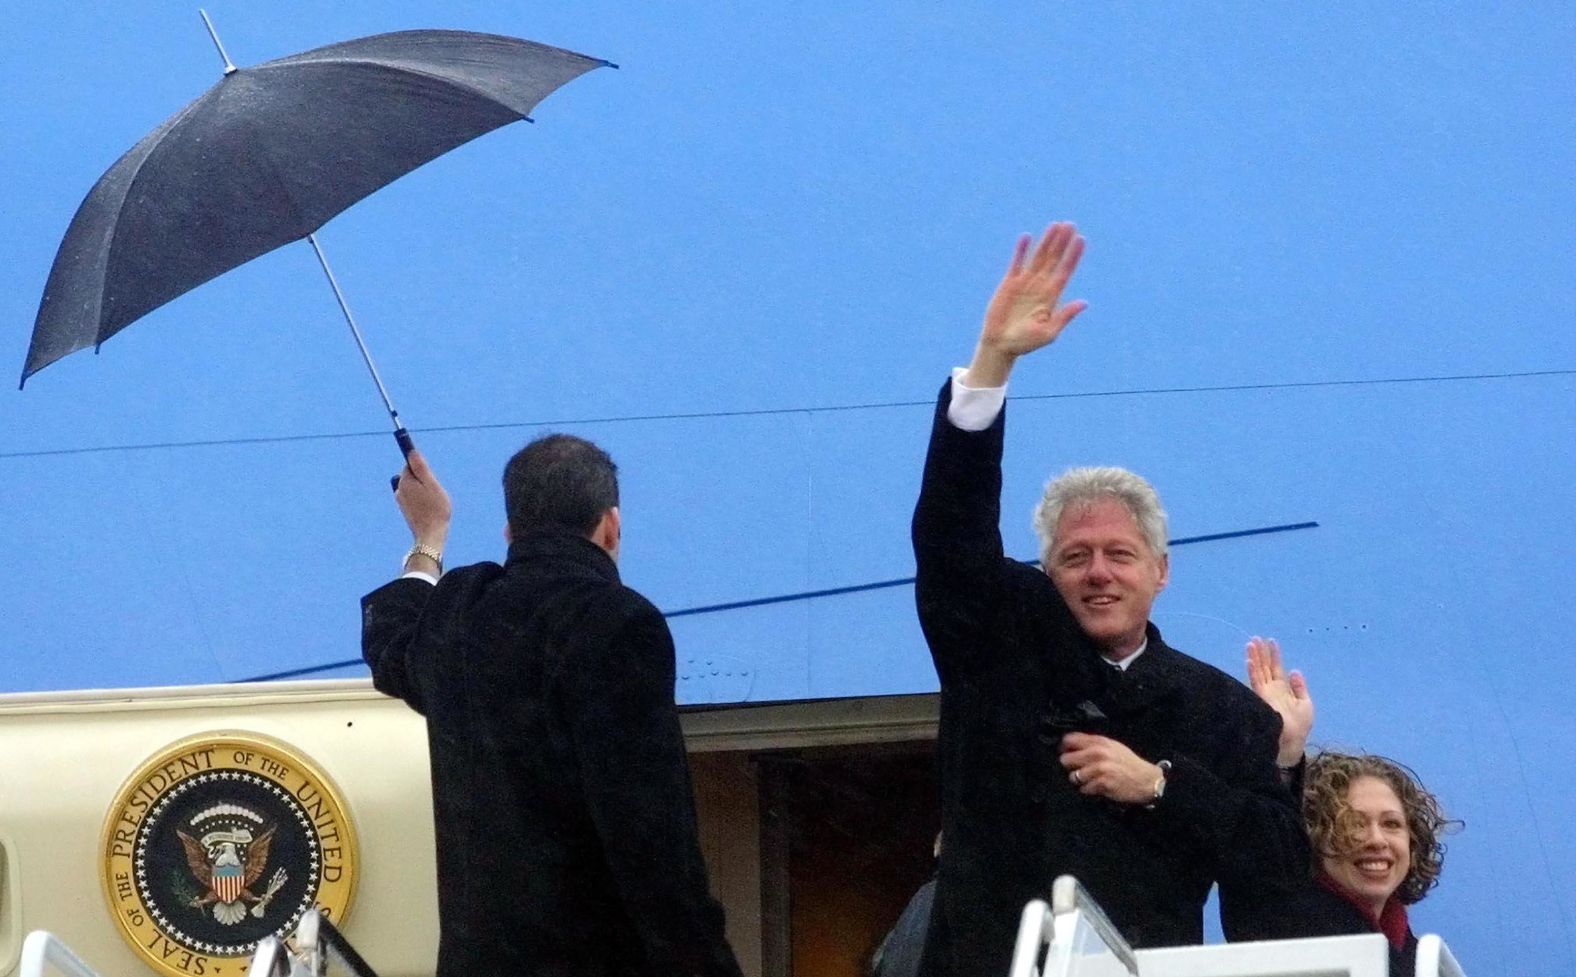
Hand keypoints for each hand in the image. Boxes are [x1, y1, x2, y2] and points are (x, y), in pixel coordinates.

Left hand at [394, 448, 451, 552]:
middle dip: (423, 479)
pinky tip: (430, 509)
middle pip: (411, 476)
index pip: (410, 465)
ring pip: (414, 487)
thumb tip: (411, 452)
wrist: (431, 535)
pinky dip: (422, 500)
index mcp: (405, 481)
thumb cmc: (435, 509)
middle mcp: (399, 490)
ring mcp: (401, 501)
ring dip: (423, 490)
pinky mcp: (406, 510)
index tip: (428, 472)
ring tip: (433, 501)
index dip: (421, 467)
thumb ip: (421, 468)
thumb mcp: (431, 484)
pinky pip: (414, 498)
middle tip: (435, 490)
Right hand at [964, 222, 1087, 386]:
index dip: (1073, 255)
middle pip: (1054, 259)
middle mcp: (1041, 286)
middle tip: (1070, 224)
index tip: (1081, 240)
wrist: (1000, 345)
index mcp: (1052, 297)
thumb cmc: (1025, 343)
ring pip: (1038, 257)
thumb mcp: (1049, 333)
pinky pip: (1016, 263)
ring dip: (1047, 241)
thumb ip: (1064, 316)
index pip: (1065, 270)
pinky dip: (1021, 251)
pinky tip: (1027, 237)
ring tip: (1055, 225)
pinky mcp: (1009, 283)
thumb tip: (1084, 303)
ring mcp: (1025, 282)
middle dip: (1062, 242)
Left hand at [1059, 732, 1163, 804]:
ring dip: (1079, 781)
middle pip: (1066, 759)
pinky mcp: (1102, 784)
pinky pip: (1083, 789)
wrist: (1147, 780)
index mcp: (1099, 741)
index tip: (1065, 753)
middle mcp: (1097, 753)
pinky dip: (1088, 790)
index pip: (1069, 740)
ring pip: (1073, 776)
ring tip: (1090, 780)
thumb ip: (1093, 744)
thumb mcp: (1112, 746)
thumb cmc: (1128, 763)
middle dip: (1070, 766)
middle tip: (1078, 770)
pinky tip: (1098, 788)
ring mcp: (1099, 769)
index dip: (1064, 747)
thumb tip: (1070, 745)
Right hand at [1245, 636, 1312, 766]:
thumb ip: (1300, 687)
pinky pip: (1256, 682)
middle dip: (1261, 653)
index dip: (1274, 655)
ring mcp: (1265, 693)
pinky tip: (1250, 661)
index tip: (1271, 641)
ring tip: (1251, 644)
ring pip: (1258, 671)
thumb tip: (1295, 671)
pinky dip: (1253, 671)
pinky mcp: (1261, 698)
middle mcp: (1271, 689)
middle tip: (1256, 638)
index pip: (1276, 669)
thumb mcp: (1306, 704)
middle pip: (1265, 667)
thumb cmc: (1300, 726)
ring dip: (1254, 658)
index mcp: (1282, 689)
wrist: (1293, 741)